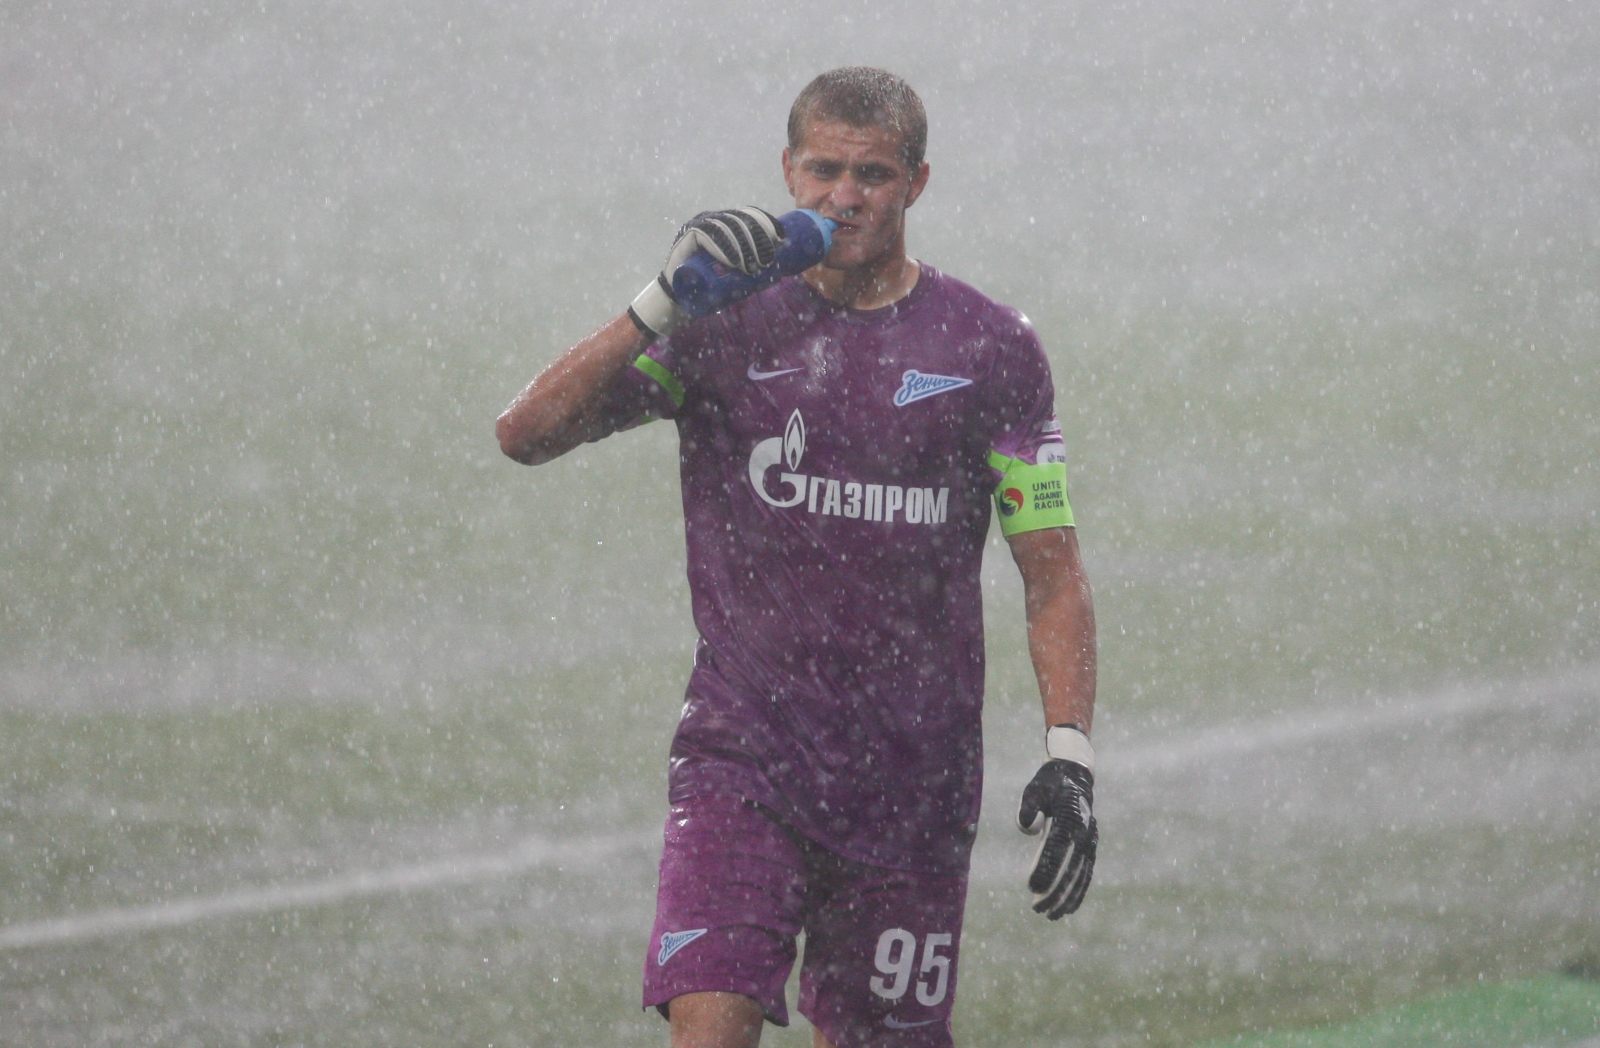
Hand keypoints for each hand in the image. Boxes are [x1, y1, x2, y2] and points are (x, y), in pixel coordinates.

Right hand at [629, 207, 782, 338]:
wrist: (681, 297)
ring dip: (743, 245)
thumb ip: (753, 267)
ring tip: (752, 266)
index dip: (766, 222)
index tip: (780, 238)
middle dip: (757, 238)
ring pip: (726, 226)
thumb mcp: (737, 273)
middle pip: (740, 219)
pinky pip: (707, 234)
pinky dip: (722, 247)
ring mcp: (700, 224)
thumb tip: (781, 269)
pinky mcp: (688, 235)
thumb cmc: (711, 285)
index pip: (749, 214)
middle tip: (767, 261)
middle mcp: (714, 219)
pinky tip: (733, 260)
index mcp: (728, 223)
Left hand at [1017, 754, 1096, 918]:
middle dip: (1055, 891)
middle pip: (1070, 868)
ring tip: (1052, 915)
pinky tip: (1069, 908)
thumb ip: (1028, 807)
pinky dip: (1079, 891)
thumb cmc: (1049, 784)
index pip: (1056, 849)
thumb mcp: (1034, 789)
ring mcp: (1090, 840)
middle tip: (1038, 910)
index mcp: (1068, 817)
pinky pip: (1086, 873)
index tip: (1032, 889)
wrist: (1075, 775)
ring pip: (1080, 875)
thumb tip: (1028, 829)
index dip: (1045, 870)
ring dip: (1067, 897)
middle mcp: (1083, 831)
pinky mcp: (1090, 846)